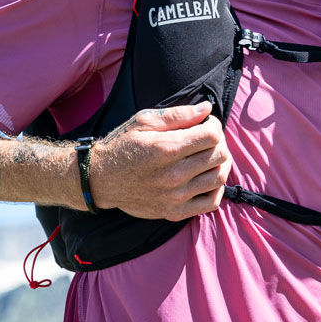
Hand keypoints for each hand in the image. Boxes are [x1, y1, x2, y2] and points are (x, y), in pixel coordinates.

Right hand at [89, 100, 231, 221]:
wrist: (100, 179)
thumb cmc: (123, 145)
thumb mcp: (145, 121)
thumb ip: (178, 114)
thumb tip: (207, 108)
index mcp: (166, 149)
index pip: (212, 136)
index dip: (213, 125)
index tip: (205, 123)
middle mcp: (173, 175)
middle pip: (219, 155)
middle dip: (218, 142)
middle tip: (207, 138)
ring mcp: (175, 197)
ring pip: (219, 178)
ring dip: (220, 164)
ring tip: (208, 156)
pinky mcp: (174, 212)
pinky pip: (211, 203)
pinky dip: (216, 189)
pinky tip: (206, 178)